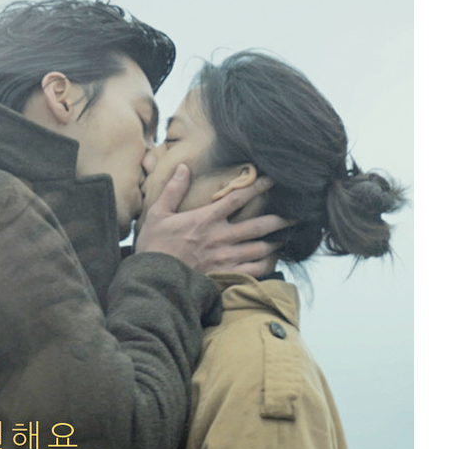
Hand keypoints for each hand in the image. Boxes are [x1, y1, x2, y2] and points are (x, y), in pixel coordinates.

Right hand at [134, 166, 290, 276]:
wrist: (153, 280)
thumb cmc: (153, 248)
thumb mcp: (157, 215)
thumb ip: (173, 191)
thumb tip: (183, 168)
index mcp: (206, 219)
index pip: (237, 198)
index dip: (257, 186)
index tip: (273, 179)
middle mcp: (220, 237)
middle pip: (258, 225)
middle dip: (279, 219)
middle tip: (295, 215)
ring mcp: (224, 258)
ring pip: (259, 249)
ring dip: (275, 243)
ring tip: (284, 239)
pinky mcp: (224, 276)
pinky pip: (252, 271)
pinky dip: (264, 267)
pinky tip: (270, 262)